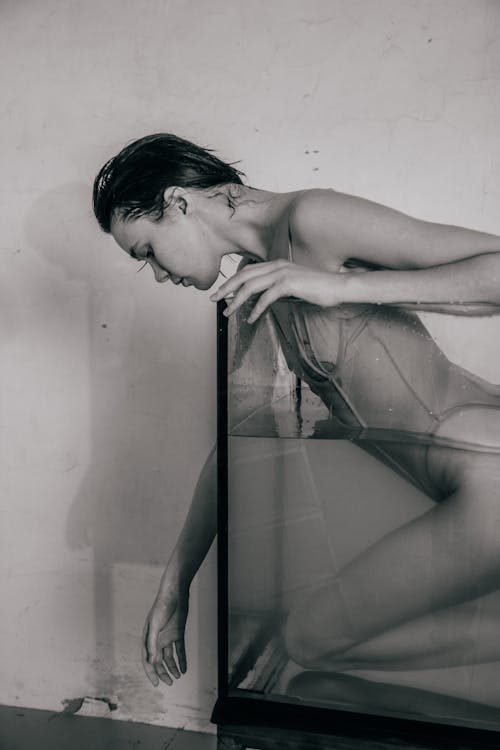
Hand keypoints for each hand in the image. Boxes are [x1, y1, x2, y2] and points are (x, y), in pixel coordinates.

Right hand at [142, 584, 188, 686]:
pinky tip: (184, 668)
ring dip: (173, 667)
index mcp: (148, 638)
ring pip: (169, 657)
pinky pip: (180, 649)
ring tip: (178, 677)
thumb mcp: (155, 625)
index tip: (156, 684)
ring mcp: (168, 636)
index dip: (151, 672)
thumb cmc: (162, 606)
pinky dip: (182, 659)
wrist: (175, 593)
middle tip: (170, 683)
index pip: (148, 659)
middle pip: (159, 660)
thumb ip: (153, 643)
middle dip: (163, 673)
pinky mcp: (178, 633)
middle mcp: (157, 639)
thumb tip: (152, 661)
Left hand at [210, 260, 347, 321]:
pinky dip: (256, 310)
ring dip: (236, 301)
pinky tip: (250, 319)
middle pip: (243, 276)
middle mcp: (276, 266)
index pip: (247, 271)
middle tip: (214, 299)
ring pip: (250, 287)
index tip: (221, 292)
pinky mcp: (288, 284)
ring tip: (228, 312)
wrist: (339, 286)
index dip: (232, 281)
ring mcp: (282, 274)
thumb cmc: (319, 288)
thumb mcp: (294, 287)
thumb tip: (262, 299)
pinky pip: (266, 298)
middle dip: (226, 288)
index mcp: (276, 264)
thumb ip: (277, 289)